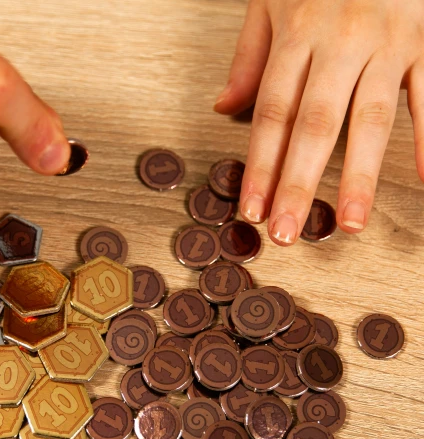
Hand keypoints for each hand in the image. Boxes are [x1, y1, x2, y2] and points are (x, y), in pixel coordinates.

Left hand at [214, 0, 422, 244]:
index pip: (272, 114)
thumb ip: (249, 55)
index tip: (252, 210)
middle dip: (299, 184)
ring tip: (350, 223)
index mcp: (297, 32)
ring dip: (360, 176)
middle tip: (287, 232)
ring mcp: (389, 40)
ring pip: (371, 118)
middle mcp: (341, 41)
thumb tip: (223, 107)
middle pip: (315, 125)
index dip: (260, 166)